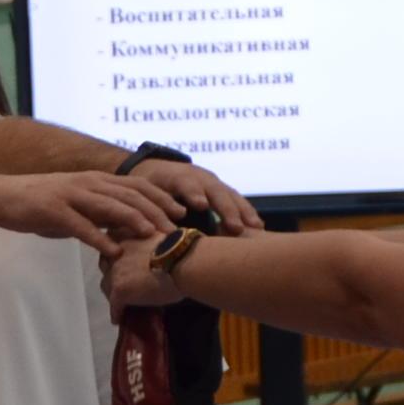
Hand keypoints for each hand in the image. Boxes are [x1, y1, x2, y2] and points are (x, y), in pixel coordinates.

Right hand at [0, 170, 181, 253]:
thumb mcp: (76, 204)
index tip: (181, 213)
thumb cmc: (42, 203)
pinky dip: (99, 238)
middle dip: (155, 210)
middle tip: (175, 227)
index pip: (136, 186)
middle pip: (129, 195)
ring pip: (109, 206)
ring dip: (132, 220)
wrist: (3, 197)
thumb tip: (125, 227)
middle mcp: (87, 184)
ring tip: (151, 235)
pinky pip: (80, 226)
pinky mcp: (54, 211)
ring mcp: (71, 196)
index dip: (160, 198)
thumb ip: (100, 212)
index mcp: (95, 181)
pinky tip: (113, 251)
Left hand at [104, 230, 181, 312]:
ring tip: (121, 302)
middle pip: (106, 265)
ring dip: (113, 293)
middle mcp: (115, 250)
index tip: (126, 263)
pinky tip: (119, 319)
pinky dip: (116, 312)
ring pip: (107, 285)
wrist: (184, 260)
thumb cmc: (182, 247)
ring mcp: (115, 270)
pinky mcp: (120, 290)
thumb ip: (151, 242)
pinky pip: (114, 305)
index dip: (119, 256)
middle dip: (112, 273)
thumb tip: (158, 251)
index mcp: (125, 232)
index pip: (113, 245)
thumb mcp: (161, 235)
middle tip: (124, 282)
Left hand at [130, 156, 258, 238]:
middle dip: (226, 209)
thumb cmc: (149, 189)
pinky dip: (247, 212)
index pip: (185, 183)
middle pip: (214, 191)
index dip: (193, 193)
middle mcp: (198, 177)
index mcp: (176, 176)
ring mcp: (213, 182)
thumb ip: (153, 211)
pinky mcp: (222, 190)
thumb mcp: (145, 197)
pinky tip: (258, 228)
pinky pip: (237, 200)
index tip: (200, 205)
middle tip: (235, 227)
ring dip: (243, 212)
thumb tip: (158, 234)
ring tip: (255, 228)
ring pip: (230, 195)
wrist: (158, 170)